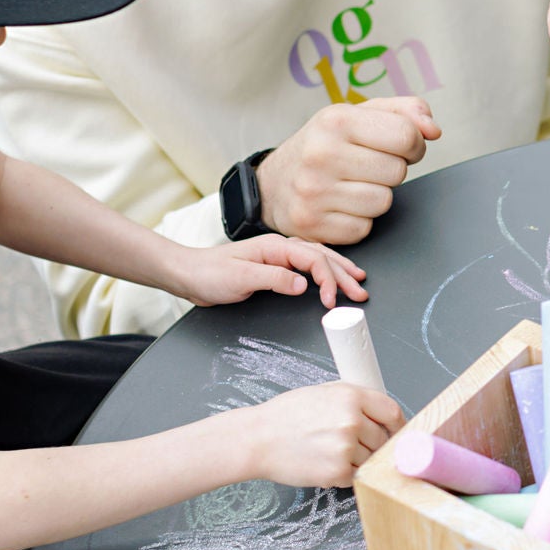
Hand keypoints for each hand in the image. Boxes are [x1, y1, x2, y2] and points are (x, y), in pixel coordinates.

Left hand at [170, 235, 367, 308]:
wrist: (188, 274)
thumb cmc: (209, 274)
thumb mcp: (241, 279)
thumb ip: (274, 279)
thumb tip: (303, 284)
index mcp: (275, 247)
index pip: (313, 260)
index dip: (328, 280)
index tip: (332, 301)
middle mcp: (280, 248)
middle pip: (322, 257)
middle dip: (344, 274)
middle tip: (361, 292)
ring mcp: (278, 256)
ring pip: (318, 258)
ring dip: (339, 270)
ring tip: (358, 280)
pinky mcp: (275, 266)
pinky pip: (308, 264)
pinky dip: (325, 270)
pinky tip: (332, 275)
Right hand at [245, 382, 405, 487]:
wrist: (258, 439)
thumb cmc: (286, 416)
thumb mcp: (324, 392)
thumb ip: (355, 400)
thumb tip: (382, 413)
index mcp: (351, 396)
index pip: (392, 411)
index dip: (397, 424)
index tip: (397, 431)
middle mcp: (352, 421)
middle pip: (384, 438)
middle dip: (373, 443)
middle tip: (353, 444)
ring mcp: (346, 448)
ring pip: (372, 458)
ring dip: (359, 459)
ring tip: (332, 451)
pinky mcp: (337, 472)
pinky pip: (358, 476)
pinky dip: (347, 473)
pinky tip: (328, 462)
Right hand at [256, 97, 441, 244]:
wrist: (272, 183)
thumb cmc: (326, 145)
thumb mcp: (358, 116)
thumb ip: (404, 112)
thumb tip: (433, 131)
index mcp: (335, 119)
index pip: (406, 136)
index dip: (414, 145)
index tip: (401, 147)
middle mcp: (320, 154)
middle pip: (397, 172)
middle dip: (391, 171)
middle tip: (368, 167)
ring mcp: (313, 191)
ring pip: (383, 203)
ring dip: (376, 196)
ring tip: (353, 185)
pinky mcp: (311, 224)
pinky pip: (363, 228)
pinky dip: (359, 220)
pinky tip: (340, 206)